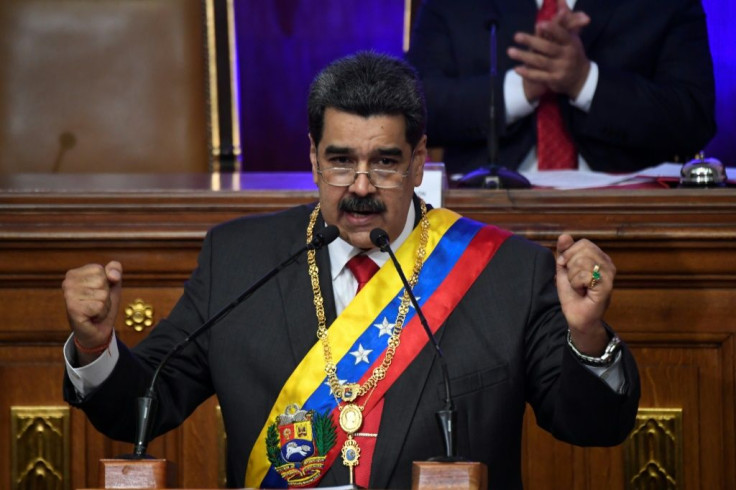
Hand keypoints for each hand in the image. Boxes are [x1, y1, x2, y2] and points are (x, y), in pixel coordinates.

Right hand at [62, 261, 121, 362]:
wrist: (97, 330)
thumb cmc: (102, 305)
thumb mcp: (112, 284)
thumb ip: (115, 270)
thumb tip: (113, 275)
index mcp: (75, 273)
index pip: (100, 269)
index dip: (106, 283)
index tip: (97, 292)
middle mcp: (68, 282)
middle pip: (102, 281)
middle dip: (105, 295)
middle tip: (96, 303)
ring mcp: (69, 296)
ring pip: (102, 294)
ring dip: (104, 305)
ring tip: (94, 310)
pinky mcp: (73, 309)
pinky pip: (99, 306)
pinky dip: (101, 313)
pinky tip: (92, 317)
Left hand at [507, 0, 591, 98]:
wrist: (580, 78)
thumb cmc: (572, 52)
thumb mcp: (571, 36)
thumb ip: (564, 19)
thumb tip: (559, 1)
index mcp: (571, 42)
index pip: (562, 35)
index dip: (552, 30)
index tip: (539, 25)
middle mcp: (567, 56)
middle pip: (547, 47)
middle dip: (531, 41)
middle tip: (516, 36)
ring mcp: (560, 69)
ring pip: (540, 62)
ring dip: (524, 56)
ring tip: (510, 51)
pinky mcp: (554, 80)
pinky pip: (539, 76)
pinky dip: (527, 73)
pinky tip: (516, 68)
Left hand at [555, 234, 613, 355]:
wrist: (576, 316)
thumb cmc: (572, 293)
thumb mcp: (564, 269)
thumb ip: (564, 252)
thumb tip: (564, 235)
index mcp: (600, 258)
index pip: (583, 243)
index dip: (569, 254)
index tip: (568, 269)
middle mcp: (608, 264)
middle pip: (583, 250)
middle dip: (570, 265)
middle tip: (575, 280)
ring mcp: (609, 275)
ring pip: (582, 261)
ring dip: (573, 277)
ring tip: (579, 286)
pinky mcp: (606, 286)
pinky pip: (584, 275)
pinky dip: (576, 284)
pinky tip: (582, 292)